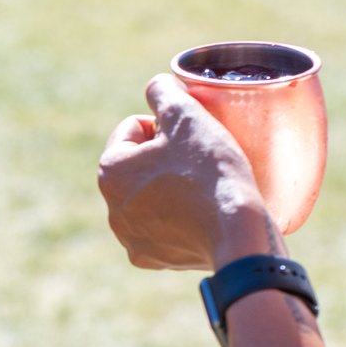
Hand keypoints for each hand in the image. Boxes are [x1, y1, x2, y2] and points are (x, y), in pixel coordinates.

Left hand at [96, 73, 272, 270]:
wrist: (235, 233)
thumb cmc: (209, 170)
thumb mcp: (187, 114)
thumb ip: (164, 90)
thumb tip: (156, 87)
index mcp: (110, 171)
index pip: (133, 130)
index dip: (164, 126)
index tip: (189, 137)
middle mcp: (111, 208)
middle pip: (139, 166)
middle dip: (164, 158)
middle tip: (199, 161)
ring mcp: (129, 238)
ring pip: (149, 198)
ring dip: (169, 188)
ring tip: (201, 188)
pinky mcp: (151, 259)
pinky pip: (161, 230)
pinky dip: (177, 221)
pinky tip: (199, 217)